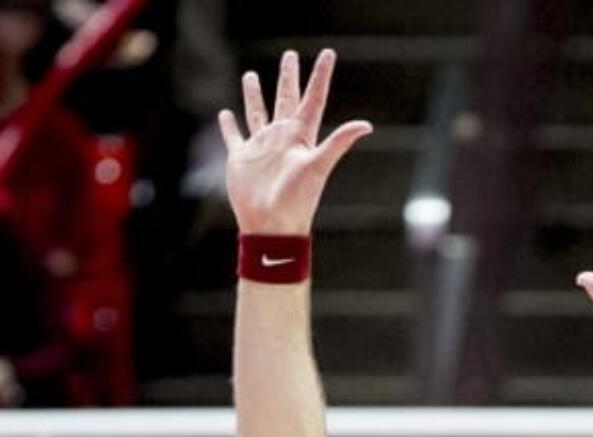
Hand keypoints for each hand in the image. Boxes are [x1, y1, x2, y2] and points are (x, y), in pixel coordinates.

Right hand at [218, 46, 371, 233]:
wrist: (271, 227)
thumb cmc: (296, 200)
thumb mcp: (319, 166)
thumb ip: (339, 142)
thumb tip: (367, 125)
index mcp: (300, 136)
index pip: (313, 99)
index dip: (321, 76)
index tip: (328, 53)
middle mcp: (281, 137)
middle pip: (286, 99)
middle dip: (288, 77)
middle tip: (290, 55)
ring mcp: (261, 147)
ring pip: (258, 112)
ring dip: (255, 95)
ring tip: (252, 75)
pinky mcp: (241, 158)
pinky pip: (234, 136)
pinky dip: (228, 126)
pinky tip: (225, 114)